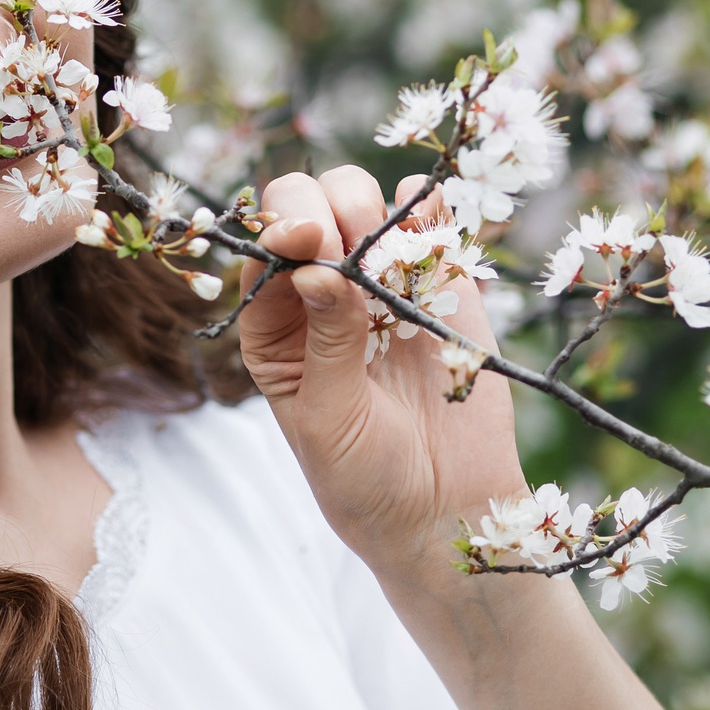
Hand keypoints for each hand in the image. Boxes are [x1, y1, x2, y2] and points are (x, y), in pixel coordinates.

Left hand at [236, 165, 529, 586]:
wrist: (446, 509)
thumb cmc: (366, 477)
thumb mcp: (331, 418)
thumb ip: (329, 342)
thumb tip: (319, 268)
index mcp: (273, 327)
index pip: (263, 252)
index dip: (280, 231)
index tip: (308, 239)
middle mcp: (320, 293)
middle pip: (305, 207)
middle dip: (323, 208)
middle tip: (352, 243)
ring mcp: (379, 281)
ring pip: (361, 199)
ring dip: (369, 206)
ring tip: (389, 255)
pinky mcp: (438, 282)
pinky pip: (428, 218)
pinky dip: (427, 205)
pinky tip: (429, 229)